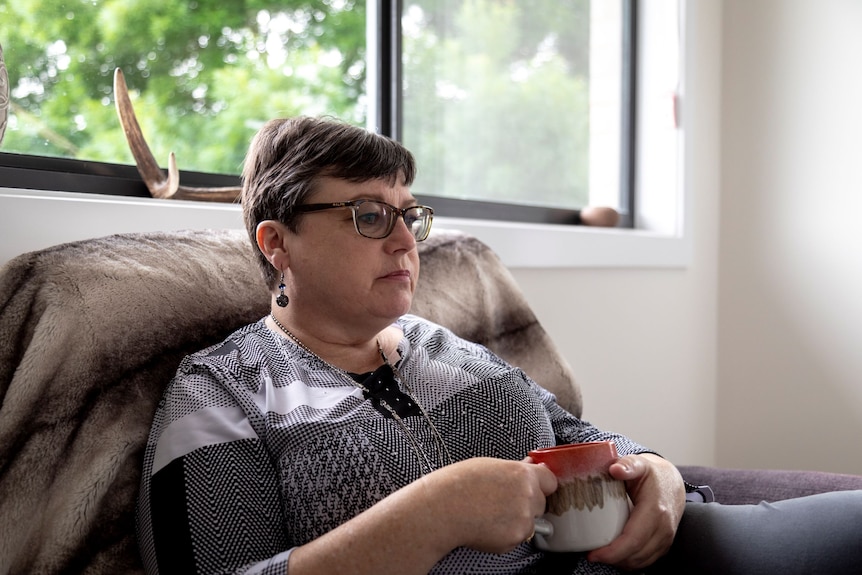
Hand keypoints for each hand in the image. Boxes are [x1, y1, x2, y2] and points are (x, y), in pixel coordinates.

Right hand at [422, 457, 557, 553]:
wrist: (442, 509)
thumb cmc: (458, 484)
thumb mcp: (489, 466)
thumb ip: (514, 470)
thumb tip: (529, 468)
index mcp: (522, 474)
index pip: (550, 480)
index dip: (541, 483)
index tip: (534, 485)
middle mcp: (528, 496)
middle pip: (542, 502)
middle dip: (528, 503)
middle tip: (503, 500)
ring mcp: (523, 519)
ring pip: (530, 521)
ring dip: (517, 519)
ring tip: (491, 513)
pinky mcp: (514, 538)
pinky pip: (517, 537)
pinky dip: (506, 534)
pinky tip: (487, 524)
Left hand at [586, 453, 684, 569]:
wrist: (672, 482)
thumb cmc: (652, 474)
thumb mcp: (640, 464)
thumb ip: (628, 465)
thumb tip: (615, 468)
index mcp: (655, 510)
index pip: (633, 540)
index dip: (612, 552)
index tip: (593, 554)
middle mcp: (664, 528)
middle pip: (636, 555)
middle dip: (612, 559)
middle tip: (592, 555)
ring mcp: (666, 538)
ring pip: (641, 561)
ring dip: (620, 562)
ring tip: (602, 554)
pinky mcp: (665, 544)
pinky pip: (647, 561)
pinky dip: (631, 561)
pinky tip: (617, 554)